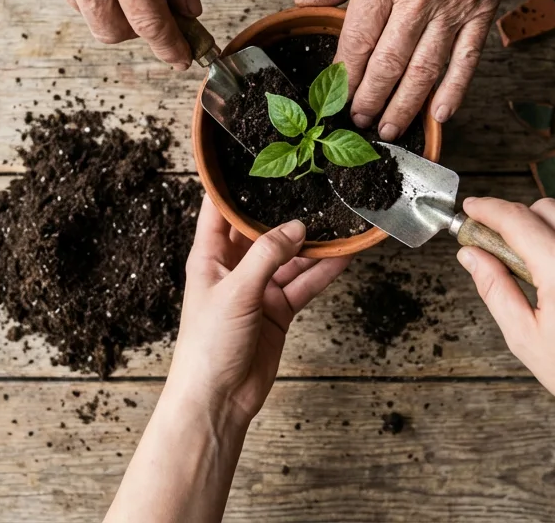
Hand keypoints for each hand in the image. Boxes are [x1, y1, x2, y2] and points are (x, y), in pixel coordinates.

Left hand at [167, 196, 349, 426]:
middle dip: (286, 210)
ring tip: (340, 217)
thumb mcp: (236, 292)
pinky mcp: (277, 311)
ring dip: (313, 243)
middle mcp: (234, 268)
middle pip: (263, 230)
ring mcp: (258, 289)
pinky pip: (304, 284)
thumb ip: (267, 256)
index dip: (234, 183)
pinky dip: (324, 272)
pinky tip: (345, 256)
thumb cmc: (209, 346)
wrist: (218, 400)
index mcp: (209, 256)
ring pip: (290, 257)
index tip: (257, 155)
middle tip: (313, 182)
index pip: (219, 209)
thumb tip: (296, 226)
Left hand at [294, 0, 528, 138]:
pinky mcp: (483, 5)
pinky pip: (467, 58)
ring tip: (389, 128)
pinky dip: (454, 90)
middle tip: (357, 124)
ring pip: (425, 69)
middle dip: (369, 100)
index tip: (334, 98)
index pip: (357, 39)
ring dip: (405, 106)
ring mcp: (455, 3)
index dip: (344, 76)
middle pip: (388, 63)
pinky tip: (440, 114)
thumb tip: (305, 0)